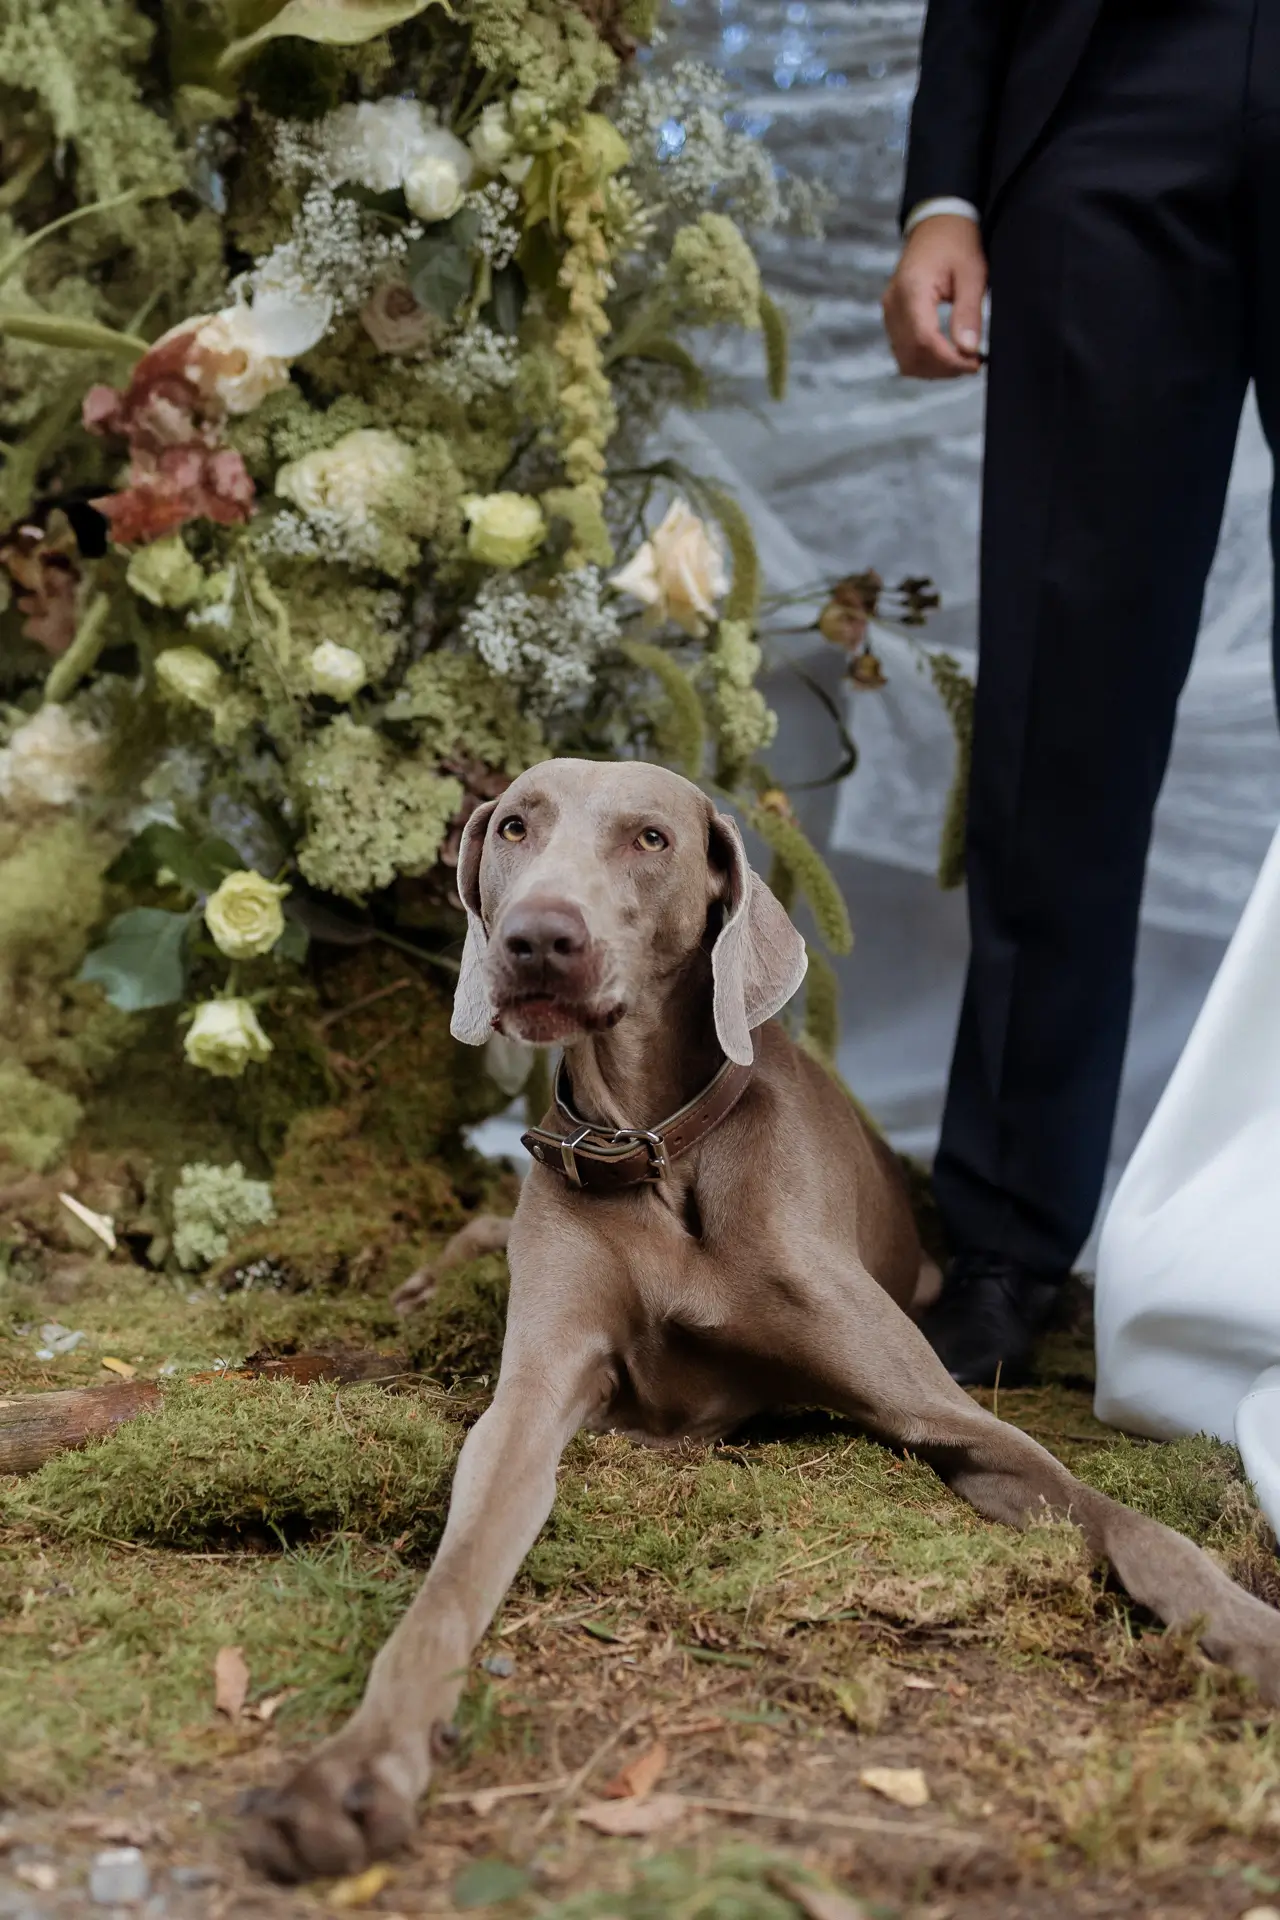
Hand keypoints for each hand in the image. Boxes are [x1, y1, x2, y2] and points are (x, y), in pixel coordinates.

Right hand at [882, 215, 987, 377]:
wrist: (936, 224)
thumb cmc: (956, 242)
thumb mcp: (972, 273)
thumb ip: (968, 313)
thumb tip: (968, 349)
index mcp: (912, 289)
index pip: (924, 340)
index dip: (949, 360)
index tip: (974, 364)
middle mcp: (894, 304)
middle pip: (912, 356)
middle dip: (943, 368)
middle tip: (971, 364)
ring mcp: (889, 312)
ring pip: (905, 360)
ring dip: (933, 369)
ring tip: (961, 360)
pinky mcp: (892, 318)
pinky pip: (903, 352)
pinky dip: (924, 361)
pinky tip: (946, 353)